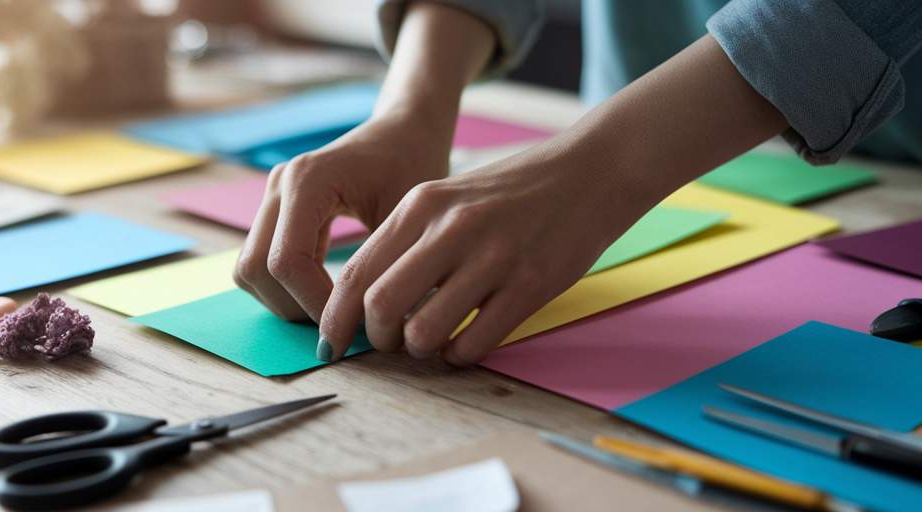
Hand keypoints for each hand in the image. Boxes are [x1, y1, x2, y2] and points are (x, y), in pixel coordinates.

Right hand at [234, 115, 449, 322]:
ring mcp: (271, 196)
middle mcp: (279, 185)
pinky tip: (323, 294)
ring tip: (332, 312)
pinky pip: (258, 262)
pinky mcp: (274, 210)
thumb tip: (371, 328)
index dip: (313, 304)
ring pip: (248, 270)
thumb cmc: (414, 165)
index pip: (286, 262)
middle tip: (339, 325)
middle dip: (293, 307)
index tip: (351, 326)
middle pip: (255, 269)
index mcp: (307, 180)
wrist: (405, 131)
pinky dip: (283, 288)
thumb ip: (380, 270)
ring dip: (283, 300)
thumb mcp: (407, 218)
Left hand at [317, 145, 653, 365]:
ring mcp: (493, 257)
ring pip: (424, 332)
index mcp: (422, 205)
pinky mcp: (530, 284)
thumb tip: (362, 301)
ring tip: (430, 343)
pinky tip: (464, 344)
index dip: (336, 318)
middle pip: (380, 307)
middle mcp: (451, 229)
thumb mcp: (446, 198)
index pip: (355, 273)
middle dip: (374, 340)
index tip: (332, 342)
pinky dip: (459, 355)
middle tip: (386, 345)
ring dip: (419, 350)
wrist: (589, 171)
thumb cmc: (510, 192)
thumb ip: (405, 240)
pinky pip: (475, 342)